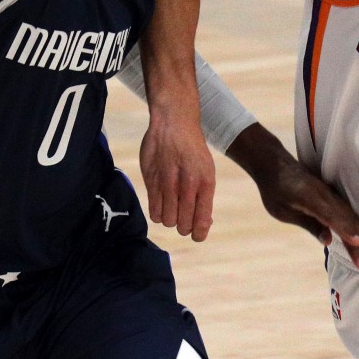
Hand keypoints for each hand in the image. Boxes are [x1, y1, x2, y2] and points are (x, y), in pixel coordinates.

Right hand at [139, 118, 215, 240]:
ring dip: (170, 219)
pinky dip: (158, 214)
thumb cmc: (193, 151)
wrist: (174, 124)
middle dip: (184, 226)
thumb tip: (203, 225)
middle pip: (183, 226)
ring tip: (172, 208)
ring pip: (168, 221)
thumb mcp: (207, 172)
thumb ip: (204, 198)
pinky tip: (162, 204)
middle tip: (183, 218)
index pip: (202, 222)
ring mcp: (168, 183)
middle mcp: (187, 185)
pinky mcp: (151, 180)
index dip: (199, 234)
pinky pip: (153, 212)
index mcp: (205, 184)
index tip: (196, 234)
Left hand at [227, 124, 358, 268]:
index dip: (346, 230)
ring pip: (351, 216)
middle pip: (347, 219)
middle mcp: (325, 195)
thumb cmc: (275, 191)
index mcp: (310, 199)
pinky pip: (347, 211)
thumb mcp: (284, 212)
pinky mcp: (331, 195)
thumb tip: (329, 241)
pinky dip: (357, 225)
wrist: (275, 164)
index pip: (331, 217)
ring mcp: (330, 194)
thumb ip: (309, 225)